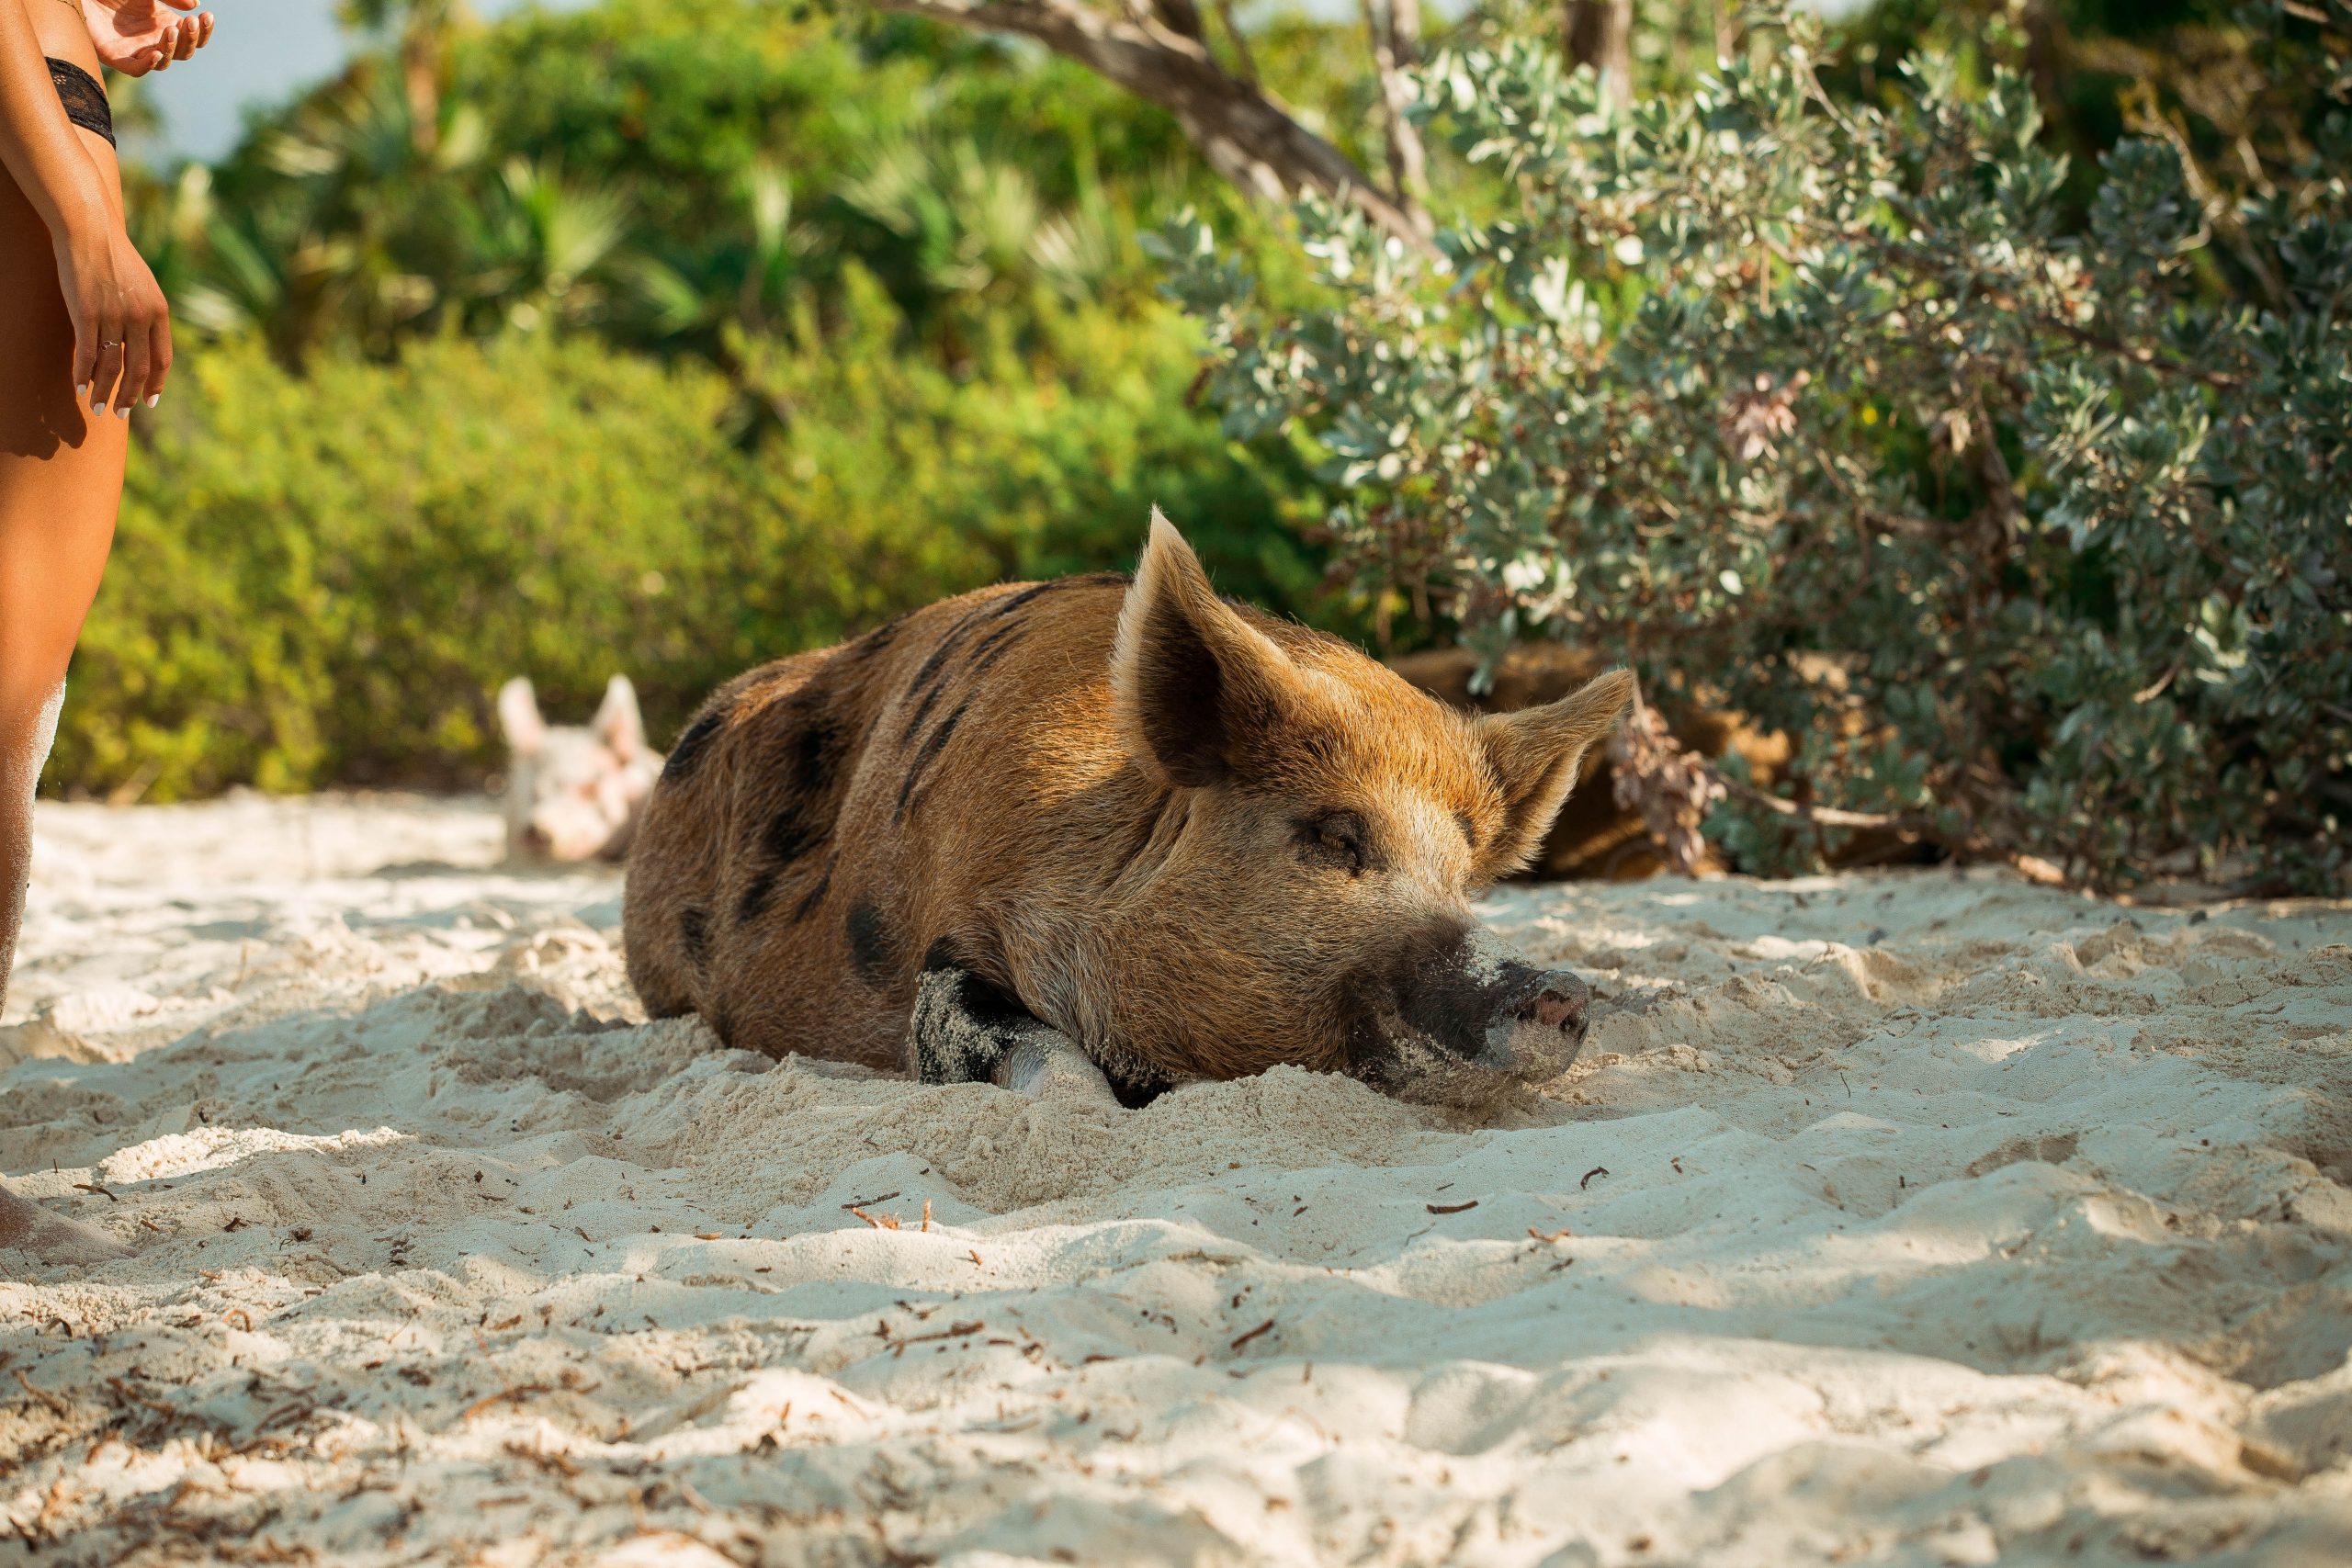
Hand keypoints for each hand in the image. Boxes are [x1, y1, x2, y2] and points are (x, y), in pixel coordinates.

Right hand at [52, 213, 170, 414]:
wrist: (92, 232)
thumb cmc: (117, 259)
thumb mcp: (145, 287)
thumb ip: (148, 316)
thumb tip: (144, 345)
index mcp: (159, 312)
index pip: (162, 359)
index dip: (156, 384)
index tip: (149, 401)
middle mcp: (140, 317)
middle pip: (139, 368)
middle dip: (130, 396)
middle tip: (121, 414)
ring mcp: (114, 316)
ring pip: (112, 365)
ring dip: (105, 391)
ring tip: (98, 408)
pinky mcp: (86, 313)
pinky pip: (88, 353)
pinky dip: (84, 374)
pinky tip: (80, 388)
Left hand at [78, 0, 212, 76]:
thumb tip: (195, 6)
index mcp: (164, 25)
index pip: (193, 38)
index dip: (204, 31)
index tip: (206, 16)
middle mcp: (153, 41)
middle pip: (184, 52)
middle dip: (190, 38)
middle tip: (189, 22)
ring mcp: (136, 51)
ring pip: (164, 61)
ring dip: (172, 48)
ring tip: (171, 30)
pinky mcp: (116, 57)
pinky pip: (137, 70)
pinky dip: (148, 65)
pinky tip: (156, 52)